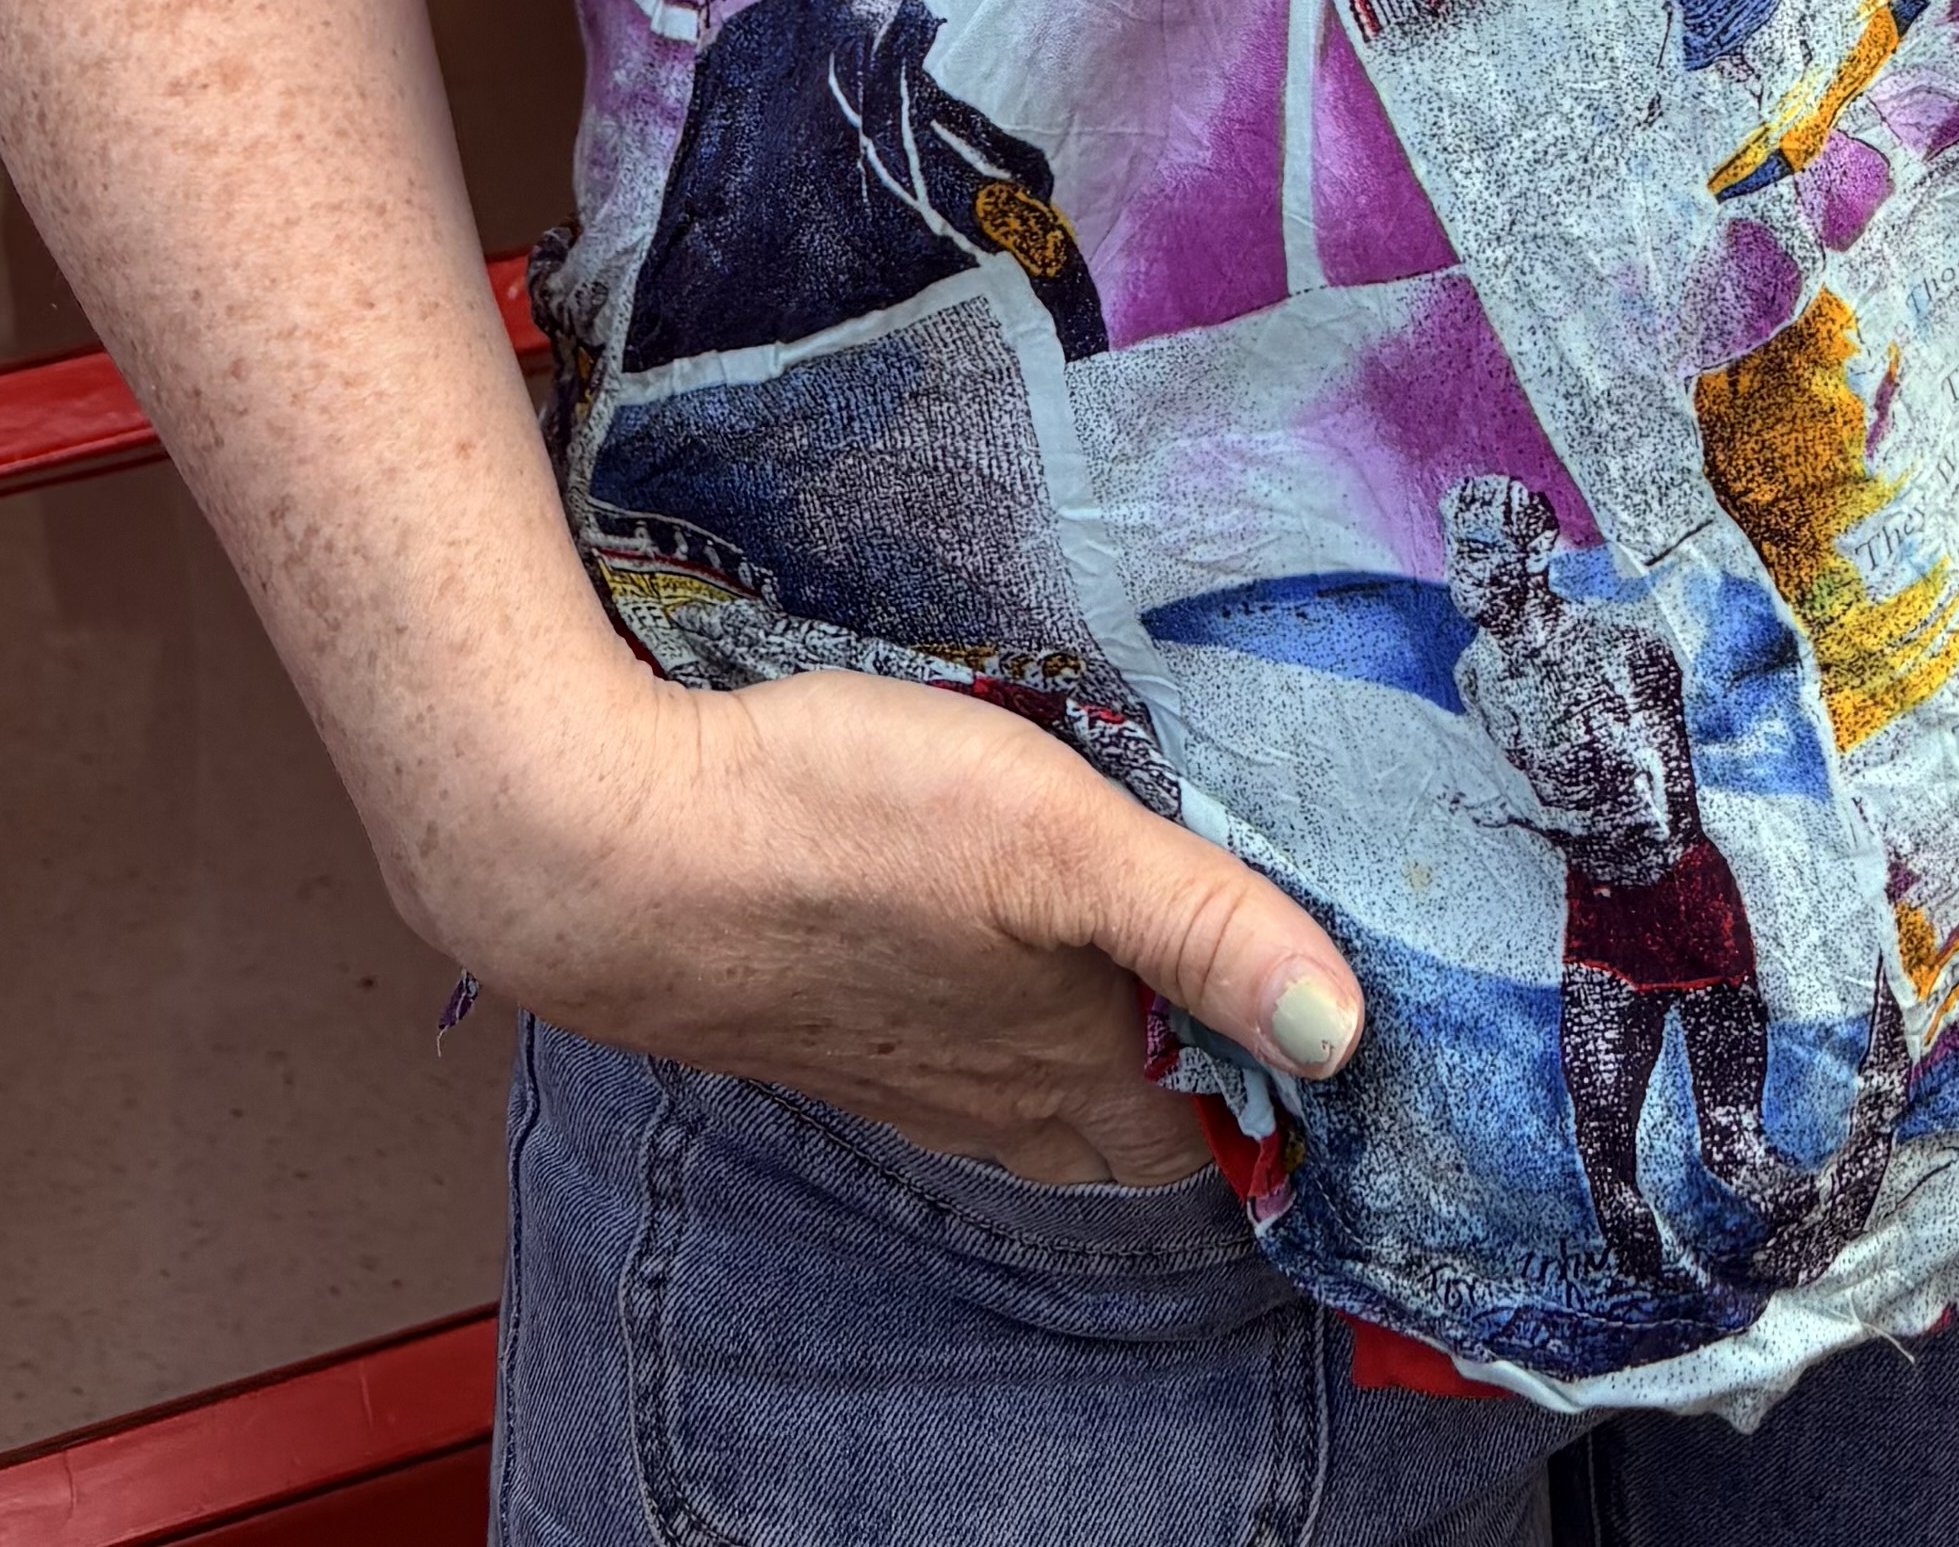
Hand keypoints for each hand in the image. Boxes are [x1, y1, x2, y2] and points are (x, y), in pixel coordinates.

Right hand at [427, 650, 1366, 1189]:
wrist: (613, 855)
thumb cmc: (837, 830)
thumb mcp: (1056, 843)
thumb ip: (1202, 927)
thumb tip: (1345, 1034)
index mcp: (1068, 1070)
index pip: (1215, 1128)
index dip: (1282, 1075)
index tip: (1335, 991)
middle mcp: (996, 1094)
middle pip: (1136, 1106)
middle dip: (1205, 1046)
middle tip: (1260, 940)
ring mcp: (907, 1062)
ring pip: (1043, 1073)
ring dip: (1103, 1021)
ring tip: (1152, 932)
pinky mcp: (835, 1011)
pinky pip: (954, 1034)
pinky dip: (1003, 996)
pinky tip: (992, 925)